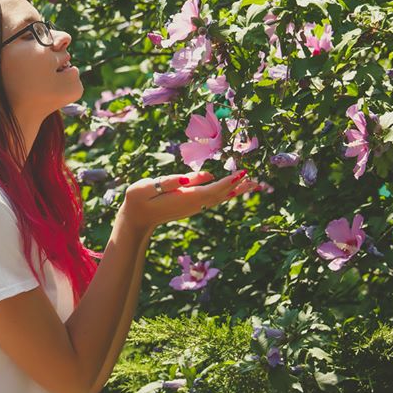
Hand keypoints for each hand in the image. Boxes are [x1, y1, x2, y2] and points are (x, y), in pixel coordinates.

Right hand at [116, 169, 260, 232]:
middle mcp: (194, 204)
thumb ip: (172, 181)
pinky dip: (225, 192)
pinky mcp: (191, 205)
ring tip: (251, 183)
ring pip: (219, 198)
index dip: (228, 182)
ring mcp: (193, 206)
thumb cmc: (138, 199)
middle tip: (255, 177)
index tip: (242, 174)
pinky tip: (232, 188)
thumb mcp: (148, 186)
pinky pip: (213, 198)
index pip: (212, 189)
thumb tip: (201, 176)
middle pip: (221, 195)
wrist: (136, 219)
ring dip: (234, 190)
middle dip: (238, 186)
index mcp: (185, 197)